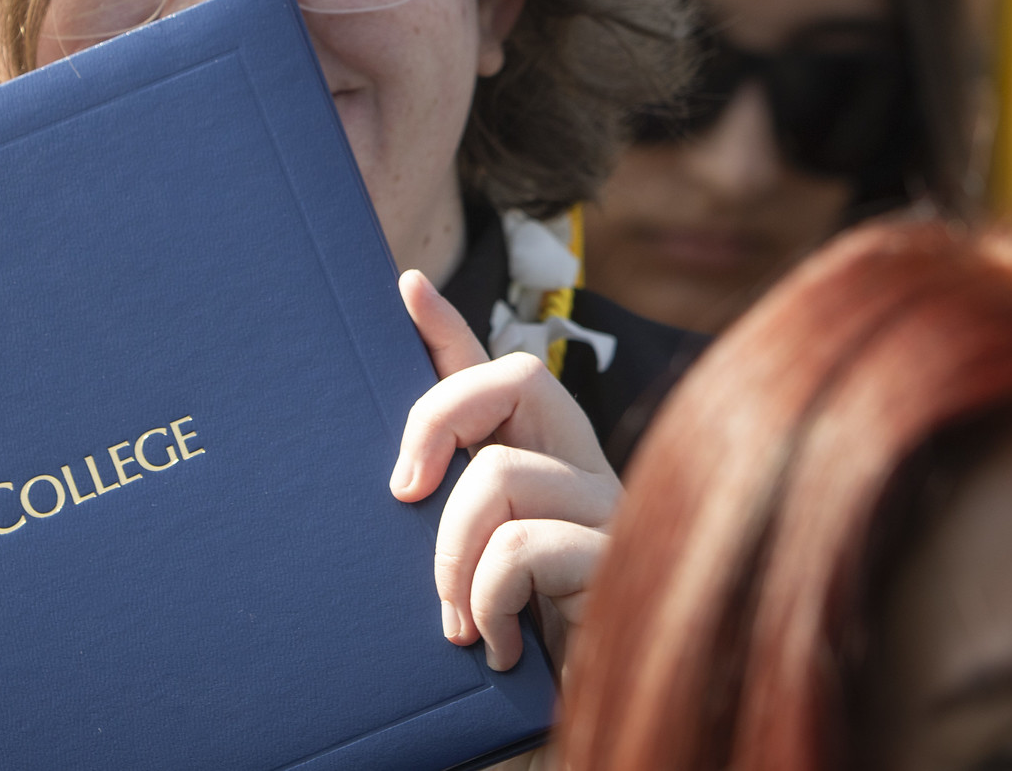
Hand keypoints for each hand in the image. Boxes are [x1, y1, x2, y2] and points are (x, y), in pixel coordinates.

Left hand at [390, 269, 620, 671]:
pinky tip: (500, 647)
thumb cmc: (528, 650)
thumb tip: (392, 482)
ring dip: (453, 555)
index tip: (404, 285)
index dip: (449, 327)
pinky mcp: (620, 562)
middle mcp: (586, 471)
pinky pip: (525, 548)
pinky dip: (490, 599)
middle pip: (517, 375)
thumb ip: (444, 518)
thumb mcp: (470, 573)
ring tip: (460, 622)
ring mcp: (610, 512)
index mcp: (546, 464)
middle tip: (403, 497)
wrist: (589, 728)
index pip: (499, 375)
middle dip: (437, 418)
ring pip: (501, 473)